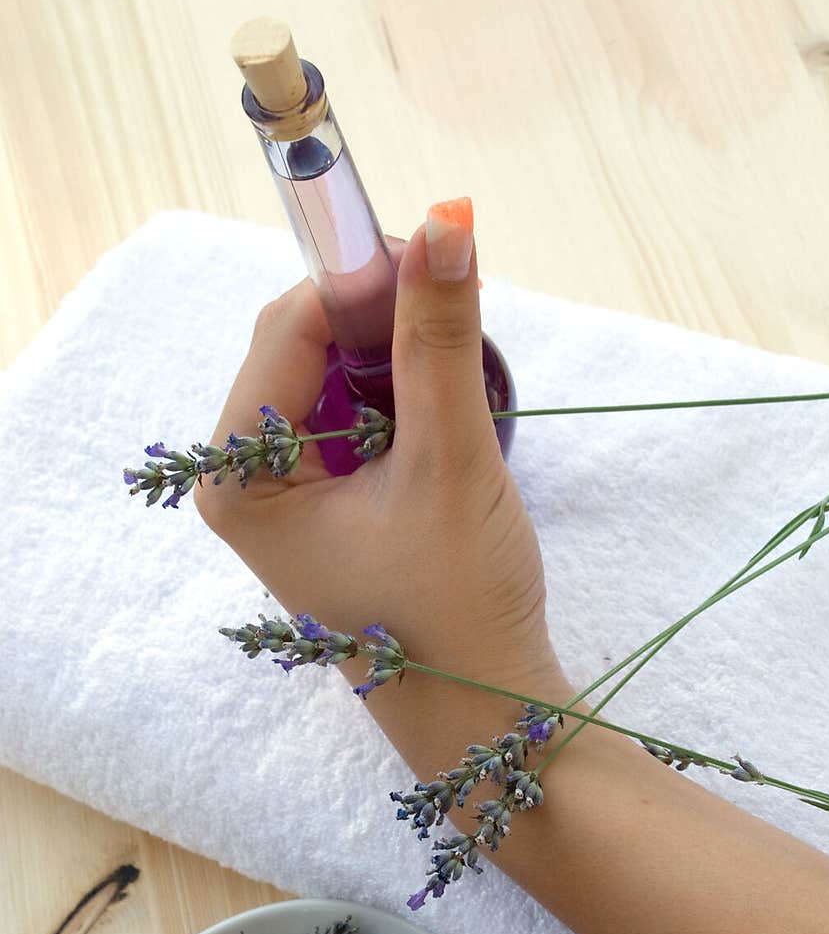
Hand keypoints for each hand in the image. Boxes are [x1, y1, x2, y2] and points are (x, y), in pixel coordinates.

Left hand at [196, 204, 568, 706]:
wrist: (484, 710)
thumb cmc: (455, 605)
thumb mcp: (450, 461)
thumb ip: (441, 341)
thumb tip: (446, 222)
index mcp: (239, 477)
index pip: (285, 329)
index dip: (359, 280)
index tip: (437, 250)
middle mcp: (244, 482)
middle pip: (303, 347)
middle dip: (379, 320)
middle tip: (456, 314)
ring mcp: (284, 498)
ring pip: (333, 378)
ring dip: (395, 359)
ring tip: (457, 381)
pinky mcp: (325, 509)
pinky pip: (352, 420)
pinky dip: (400, 400)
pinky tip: (444, 418)